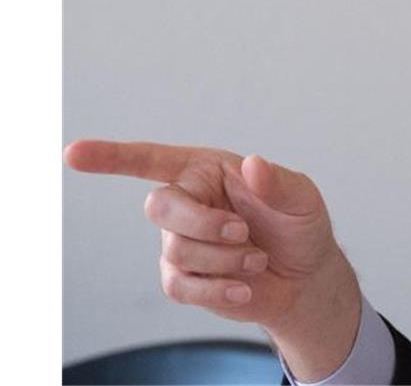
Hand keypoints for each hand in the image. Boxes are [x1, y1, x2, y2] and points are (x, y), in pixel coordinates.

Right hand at [64, 140, 361, 379]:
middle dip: (202, 224)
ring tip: (256, 259)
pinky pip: (180, 286)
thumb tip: (251, 165)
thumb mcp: (302, 198)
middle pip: (158, 207)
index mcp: (208, 171)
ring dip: (224, 259)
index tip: (72, 154)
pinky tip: (243, 288)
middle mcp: (187, 202)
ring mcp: (179, 242)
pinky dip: (216, 289)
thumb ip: (277, 182)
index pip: (152, 159)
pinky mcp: (182, 278)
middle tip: (244, 231)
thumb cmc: (301, 226)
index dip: (112, 157)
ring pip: (175, 250)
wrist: (305, 278)